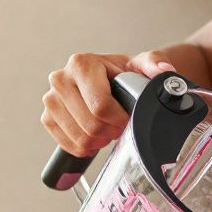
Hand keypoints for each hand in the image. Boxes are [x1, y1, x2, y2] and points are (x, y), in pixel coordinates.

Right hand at [40, 50, 177, 156]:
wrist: (110, 80)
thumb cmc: (124, 74)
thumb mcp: (142, 65)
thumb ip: (155, 64)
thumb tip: (163, 72)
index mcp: (81, 64)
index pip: (100, 106)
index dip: (119, 120)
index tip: (127, 118)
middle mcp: (60, 79)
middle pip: (90, 125)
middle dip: (111, 131)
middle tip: (119, 126)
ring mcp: (51, 99)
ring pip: (80, 138)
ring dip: (99, 141)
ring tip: (107, 129)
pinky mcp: (47, 118)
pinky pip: (68, 145)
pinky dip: (85, 147)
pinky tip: (94, 135)